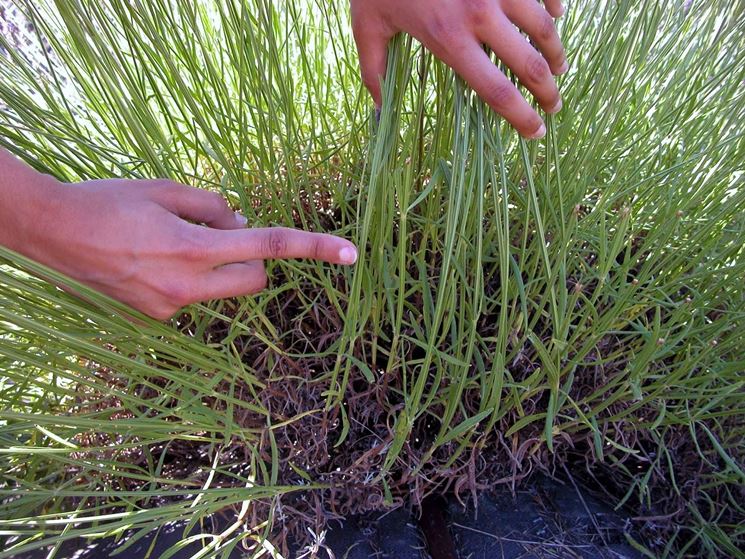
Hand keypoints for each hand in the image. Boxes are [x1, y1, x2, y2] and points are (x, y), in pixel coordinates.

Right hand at [0, 154, 356, 319]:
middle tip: (217, 231)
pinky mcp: (158, 317)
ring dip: (220, 266)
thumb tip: (244, 226)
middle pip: (257, 276)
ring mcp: (172, 307)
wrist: (50, 232)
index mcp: (193, 248)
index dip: (314, 248)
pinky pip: (198, 296)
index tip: (351, 253)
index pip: (269, 245)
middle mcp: (188, 286)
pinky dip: (193, 278)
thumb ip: (216, 207)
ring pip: (226, 288)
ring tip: (173, 242)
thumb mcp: (166, 188)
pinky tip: (155, 260)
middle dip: (254, 256)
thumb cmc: (108, 201)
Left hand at [351, 0, 566, 137]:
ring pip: (544, 26)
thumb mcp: (367, 26)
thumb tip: (378, 112)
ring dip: (555, 52)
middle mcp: (479, 14)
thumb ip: (374, 71)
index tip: (536, 132)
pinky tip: (554, 18)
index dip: (521, 117)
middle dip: (548, 91)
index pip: (496, 92)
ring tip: (558, 67)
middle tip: (553, 105)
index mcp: (449, 39)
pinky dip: (553, 7)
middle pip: (529, 65)